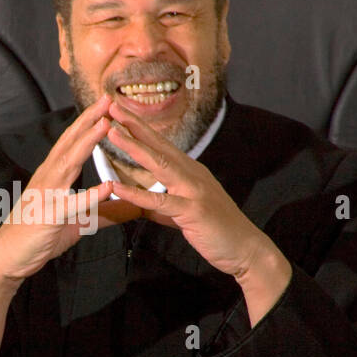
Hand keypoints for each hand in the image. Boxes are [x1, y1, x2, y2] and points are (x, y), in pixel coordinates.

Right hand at [0, 93, 138, 281]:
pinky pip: (72, 204)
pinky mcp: (49, 217)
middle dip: (89, 120)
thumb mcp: (78, 222)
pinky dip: (89, 195)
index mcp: (53, 175)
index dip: (89, 122)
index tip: (107, 103)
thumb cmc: (39, 235)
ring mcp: (47, 195)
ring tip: (106, 125)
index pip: (72, 142)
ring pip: (69, 163)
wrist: (8, 257)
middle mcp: (48, 178)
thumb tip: (133, 208)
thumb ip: (104, 213)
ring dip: (87, 143)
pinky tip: (106, 187)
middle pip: (70, 143)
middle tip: (108, 98)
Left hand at [106, 102, 292, 324]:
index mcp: (189, 172)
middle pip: (159, 145)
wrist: (245, 249)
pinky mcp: (192, 211)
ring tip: (111, 133)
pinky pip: (160, 201)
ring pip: (159, 164)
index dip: (140, 128)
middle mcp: (192, 175)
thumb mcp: (184, 213)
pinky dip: (137, 194)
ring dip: (134, 147)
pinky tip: (117, 187)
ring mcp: (194, 191)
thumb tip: (138, 204)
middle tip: (111, 106)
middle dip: (134, 125)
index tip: (119, 113)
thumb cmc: (216, 230)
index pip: (161, 145)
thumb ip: (160, 206)